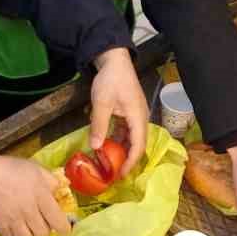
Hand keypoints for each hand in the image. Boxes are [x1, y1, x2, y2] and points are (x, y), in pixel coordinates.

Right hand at [0, 155, 72, 235]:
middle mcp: (30, 212)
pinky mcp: (0, 227)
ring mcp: (14, 221)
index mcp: (41, 196)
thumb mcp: (35, 168)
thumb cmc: (10, 169)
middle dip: (45, 229)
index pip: (58, 221)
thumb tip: (62, 190)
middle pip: (43, 233)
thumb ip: (51, 180)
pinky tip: (15, 227)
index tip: (64, 229)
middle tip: (42, 222)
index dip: (64, 228)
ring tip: (27, 226)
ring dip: (30, 234)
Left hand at [89, 47, 146, 177]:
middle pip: (138, 145)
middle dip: (127, 160)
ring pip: (132, 139)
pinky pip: (127, 132)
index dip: (130, 162)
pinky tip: (107, 146)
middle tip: (113, 174)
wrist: (114, 60)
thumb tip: (95, 147)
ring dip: (122, 151)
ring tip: (109, 163)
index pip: (138, 146)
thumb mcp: (101, 103)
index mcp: (138, 117)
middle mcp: (141, 118)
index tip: (120, 175)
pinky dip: (119, 140)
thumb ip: (99, 125)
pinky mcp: (130, 113)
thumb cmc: (110, 79)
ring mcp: (136, 116)